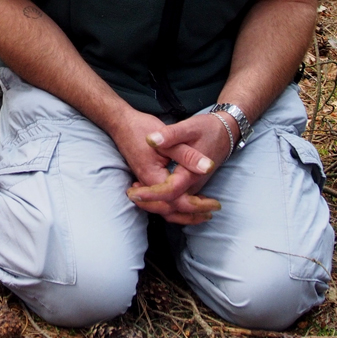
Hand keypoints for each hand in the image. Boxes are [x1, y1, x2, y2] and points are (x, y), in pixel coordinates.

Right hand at [107, 106, 221, 225]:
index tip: (215, 203)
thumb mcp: (170, 139)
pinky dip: (175, 204)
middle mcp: (147, 184)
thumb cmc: (142, 128)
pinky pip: (161, 200)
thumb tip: (208, 167)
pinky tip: (187, 199)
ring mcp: (146, 183)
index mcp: (153, 177)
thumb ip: (187, 155)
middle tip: (213, 210)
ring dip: (184, 213)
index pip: (176, 201)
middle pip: (169, 211)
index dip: (197, 205)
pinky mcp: (147, 179)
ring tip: (203, 212)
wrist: (121, 122)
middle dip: (192, 214)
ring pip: (164, 208)